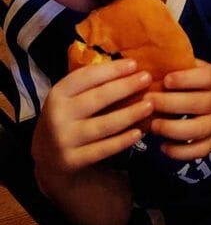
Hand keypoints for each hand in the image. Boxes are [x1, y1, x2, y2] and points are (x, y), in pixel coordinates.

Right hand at [32, 59, 152, 175]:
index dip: (112, 69)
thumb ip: (91, 84)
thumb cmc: (68, 116)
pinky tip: (138, 132)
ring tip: (150, 104)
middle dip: (125, 86)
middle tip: (147, 78)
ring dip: (130, 113)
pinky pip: (103, 149)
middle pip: (98, 98)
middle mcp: (58, 116)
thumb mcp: (70, 97)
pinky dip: (122, 141)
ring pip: (104, 125)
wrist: (46, 157)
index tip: (134, 63)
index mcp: (58, 94)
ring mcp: (64, 140)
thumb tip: (129, 67)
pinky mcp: (72, 161)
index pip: (87, 77)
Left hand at [148, 60, 210, 159]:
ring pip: (196, 131)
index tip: (165, 80)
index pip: (205, 78)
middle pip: (196, 104)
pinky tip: (162, 146)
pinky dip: (178, 152)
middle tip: (146, 101)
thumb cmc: (208, 86)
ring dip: (171, 129)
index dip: (185, 79)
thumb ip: (184, 66)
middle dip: (168, 103)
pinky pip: (197, 152)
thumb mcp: (203, 69)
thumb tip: (152, 61)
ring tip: (153, 125)